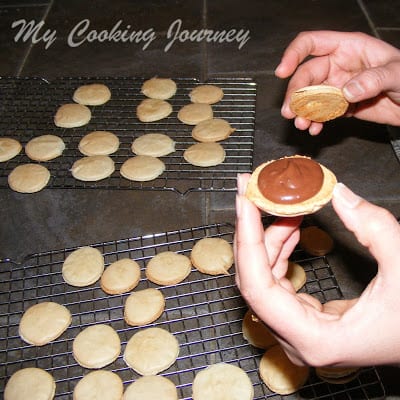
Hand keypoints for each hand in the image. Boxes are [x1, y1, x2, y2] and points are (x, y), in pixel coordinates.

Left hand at [235, 173, 399, 365]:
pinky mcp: (304, 319)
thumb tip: (340, 194)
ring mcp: (298, 331)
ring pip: (265, 277)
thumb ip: (375, 229)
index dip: (247, 240)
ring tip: (281, 206)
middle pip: (254, 279)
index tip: (245, 201)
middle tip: (250, 191)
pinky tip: (289, 229)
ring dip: (270, 237)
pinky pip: (277, 281)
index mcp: (315, 339)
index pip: (257, 286)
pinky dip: (280, 251)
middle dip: (251, 231)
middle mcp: (298, 339)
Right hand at [275, 30, 399, 134]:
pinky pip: (321, 112)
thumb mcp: (398, 73)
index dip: (293, 54)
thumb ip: (374, 79)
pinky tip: (314, 129)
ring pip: (311, 97)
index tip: (282, 71)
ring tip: (302, 124)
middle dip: (295, 94)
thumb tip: (347, 91)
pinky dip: (315, 121)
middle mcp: (339, 66)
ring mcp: (338, 87)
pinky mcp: (341, 106)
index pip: (312, 43)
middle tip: (290, 112)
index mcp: (349, 48)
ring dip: (302, 111)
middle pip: (306, 75)